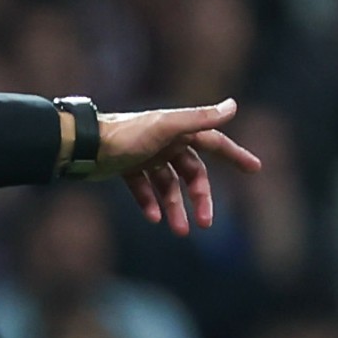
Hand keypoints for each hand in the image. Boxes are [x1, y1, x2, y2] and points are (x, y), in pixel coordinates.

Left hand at [79, 98, 262, 235]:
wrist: (83, 145)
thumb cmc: (124, 134)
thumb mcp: (165, 126)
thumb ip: (198, 119)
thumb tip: (233, 106)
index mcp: (178, 130)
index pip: (215, 143)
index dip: (235, 155)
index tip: (255, 169)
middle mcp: (164, 141)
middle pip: (192, 173)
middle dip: (200, 198)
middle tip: (206, 223)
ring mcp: (145, 155)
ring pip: (168, 185)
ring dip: (175, 207)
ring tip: (178, 231)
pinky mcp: (126, 167)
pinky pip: (144, 189)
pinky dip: (150, 203)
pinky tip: (154, 218)